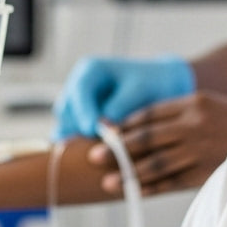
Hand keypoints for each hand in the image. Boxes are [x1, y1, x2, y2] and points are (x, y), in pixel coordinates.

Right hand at [52, 55, 195, 139]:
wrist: (160, 87)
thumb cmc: (151, 84)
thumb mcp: (138, 92)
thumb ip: (119, 108)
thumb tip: (103, 130)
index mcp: (91, 70)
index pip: (80, 90)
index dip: (84, 111)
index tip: (93, 131)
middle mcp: (78, 87)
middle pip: (66, 111)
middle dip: (77, 129)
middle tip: (95, 147)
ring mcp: (77, 105)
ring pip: (66, 126)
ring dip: (78, 141)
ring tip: (98, 153)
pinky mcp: (81, 122)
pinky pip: (73, 137)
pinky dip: (82, 147)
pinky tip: (98, 156)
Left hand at [88, 91, 226, 195]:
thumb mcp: (208, 104)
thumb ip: (178, 113)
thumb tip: (137, 126)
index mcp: (194, 102)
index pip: (149, 114)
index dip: (124, 124)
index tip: (103, 130)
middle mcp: (195, 125)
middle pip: (147, 137)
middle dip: (117, 147)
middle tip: (92, 154)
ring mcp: (201, 150)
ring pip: (156, 163)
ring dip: (128, 172)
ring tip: (106, 180)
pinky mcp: (208, 172)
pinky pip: (173, 182)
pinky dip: (151, 188)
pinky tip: (133, 192)